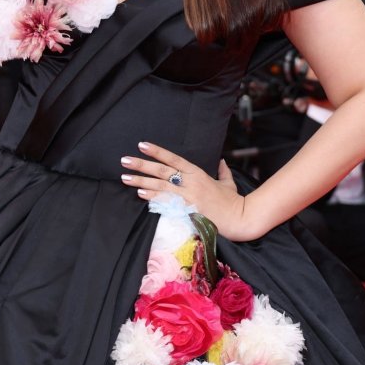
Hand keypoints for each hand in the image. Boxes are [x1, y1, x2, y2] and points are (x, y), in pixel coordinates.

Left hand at [120, 141, 246, 240]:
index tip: (141, 145)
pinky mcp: (187, 210)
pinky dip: (152, 197)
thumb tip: (222, 161)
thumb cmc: (234, 202)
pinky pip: (165, 202)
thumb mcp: (228, 183)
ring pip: (160, 186)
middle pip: (162, 170)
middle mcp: (191, 182)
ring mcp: (188, 196)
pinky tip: (140, 193)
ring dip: (141, 181)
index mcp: (198, 173)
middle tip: (124, 160)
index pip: (173, 158)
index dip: (157, 151)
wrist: (240, 219)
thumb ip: (223, 172)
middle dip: (142, 165)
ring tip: (125, 178)